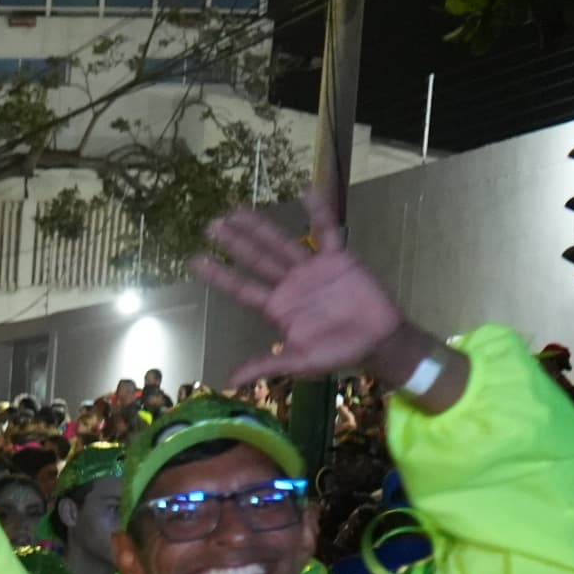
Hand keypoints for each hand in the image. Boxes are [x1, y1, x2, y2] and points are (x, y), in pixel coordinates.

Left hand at [192, 183, 408, 390]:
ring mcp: (312, 269)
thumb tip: (229, 382)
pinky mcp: (338, 259)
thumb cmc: (338, 353)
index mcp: (277, 307)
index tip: (195, 259)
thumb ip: (267, 365)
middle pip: (256, 259)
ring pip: (282, 243)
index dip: (219, 274)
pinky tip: (305, 191)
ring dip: (261, 227)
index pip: (241, 288)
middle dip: (235, 242)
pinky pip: (327, 231)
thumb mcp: (300, 362)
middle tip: (211, 225)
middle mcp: (289, 284)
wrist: (378, 341)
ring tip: (238, 209)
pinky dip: (318, 212)